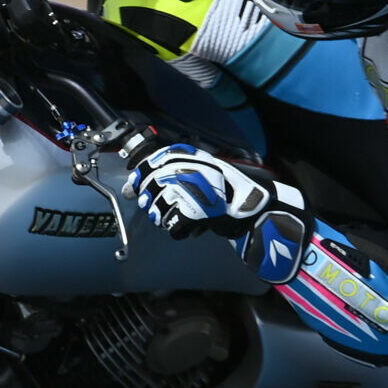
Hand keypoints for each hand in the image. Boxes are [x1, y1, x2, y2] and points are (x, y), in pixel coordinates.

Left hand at [123, 144, 311, 282]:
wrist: (256, 205)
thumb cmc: (224, 192)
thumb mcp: (197, 175)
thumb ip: (165, 177)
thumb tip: (130, 189)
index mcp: (189, 155)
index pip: (150, 162)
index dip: (139, 178)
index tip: (135, 189)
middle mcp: (190, 167)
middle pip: (151, 187)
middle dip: (153, 203)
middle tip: (166, 209)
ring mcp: (194, 188)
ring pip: (159, 209)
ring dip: (166, 219)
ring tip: (183, 218)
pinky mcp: (198, 210)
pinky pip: (175, 226)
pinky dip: (181, 231)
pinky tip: (193, 227)